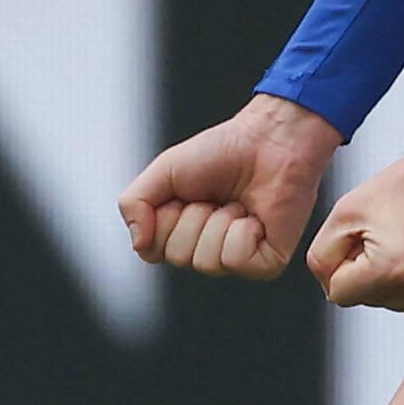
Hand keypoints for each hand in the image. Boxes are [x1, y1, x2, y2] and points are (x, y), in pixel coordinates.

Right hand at [120, 95, 342, 280]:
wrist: (268, 141)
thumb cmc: (220, 152)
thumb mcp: (164, 169)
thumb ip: (134, 203)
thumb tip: (138, 244)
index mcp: (178, 234)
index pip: (151, 250)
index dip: (164, 217)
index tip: (183, 193)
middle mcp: (204, 251)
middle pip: (179, 256)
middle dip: (194, 216)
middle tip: (213, 195)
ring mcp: (235, 260)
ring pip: (207, 261)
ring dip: (220, 221)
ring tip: (236, 203)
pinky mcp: (265, 264)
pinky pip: (235, 260)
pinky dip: (242, 231)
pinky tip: (254, 216)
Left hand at [305, 145, 403, 311]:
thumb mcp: (344, 213)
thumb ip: (321, 256)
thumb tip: (327, 284)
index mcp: (390, 272)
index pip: (338, 294)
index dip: (343, 264)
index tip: (361, 240)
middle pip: (366, 300)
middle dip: (367, 271)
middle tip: (387, 236)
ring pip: (391, 302)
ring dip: (391, 278)